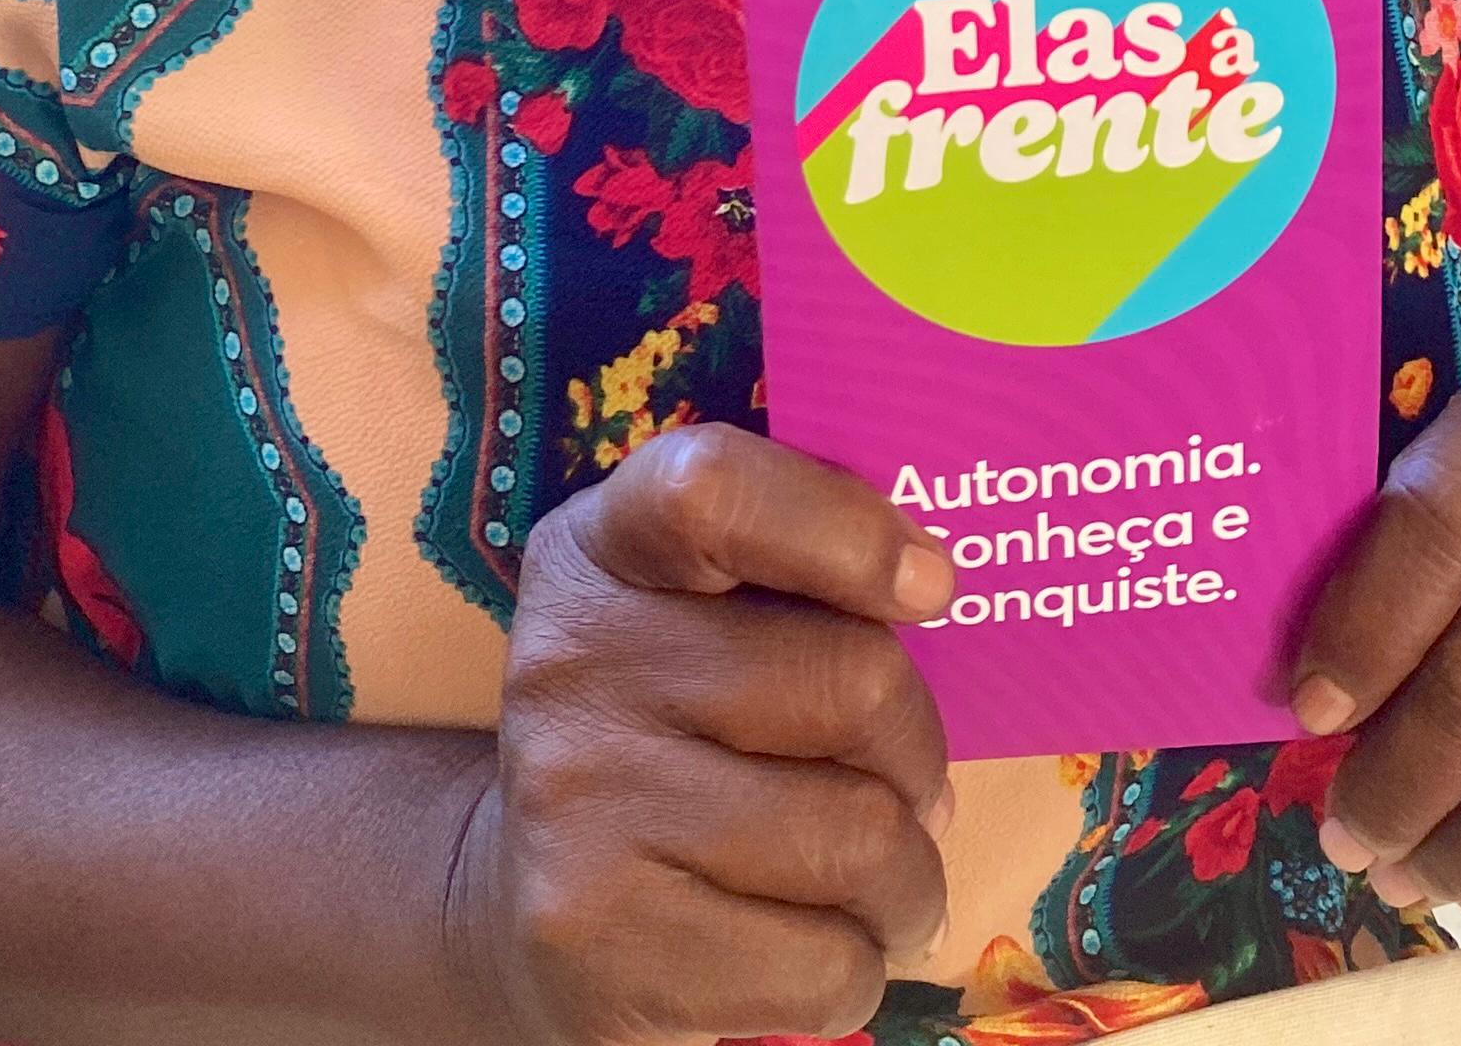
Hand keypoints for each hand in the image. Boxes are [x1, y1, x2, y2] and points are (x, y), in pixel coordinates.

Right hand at [463, 423, 959, 1045]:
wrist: (527, 912)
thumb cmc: (674, 741)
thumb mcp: (703, 621)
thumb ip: (802, 579)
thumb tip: (933, 592)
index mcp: (602, 553)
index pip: (713, 491)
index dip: (845, 529)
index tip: (928, 586)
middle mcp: (571, 667)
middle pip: (851, 681)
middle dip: (915, 750)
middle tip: (895, 781)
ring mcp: (579, 812)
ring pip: (862, 839)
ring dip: (906, 878)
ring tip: (871, 880)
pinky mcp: (604, 952)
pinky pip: (830, 967)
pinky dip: (858, 969)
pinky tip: (808, 946)